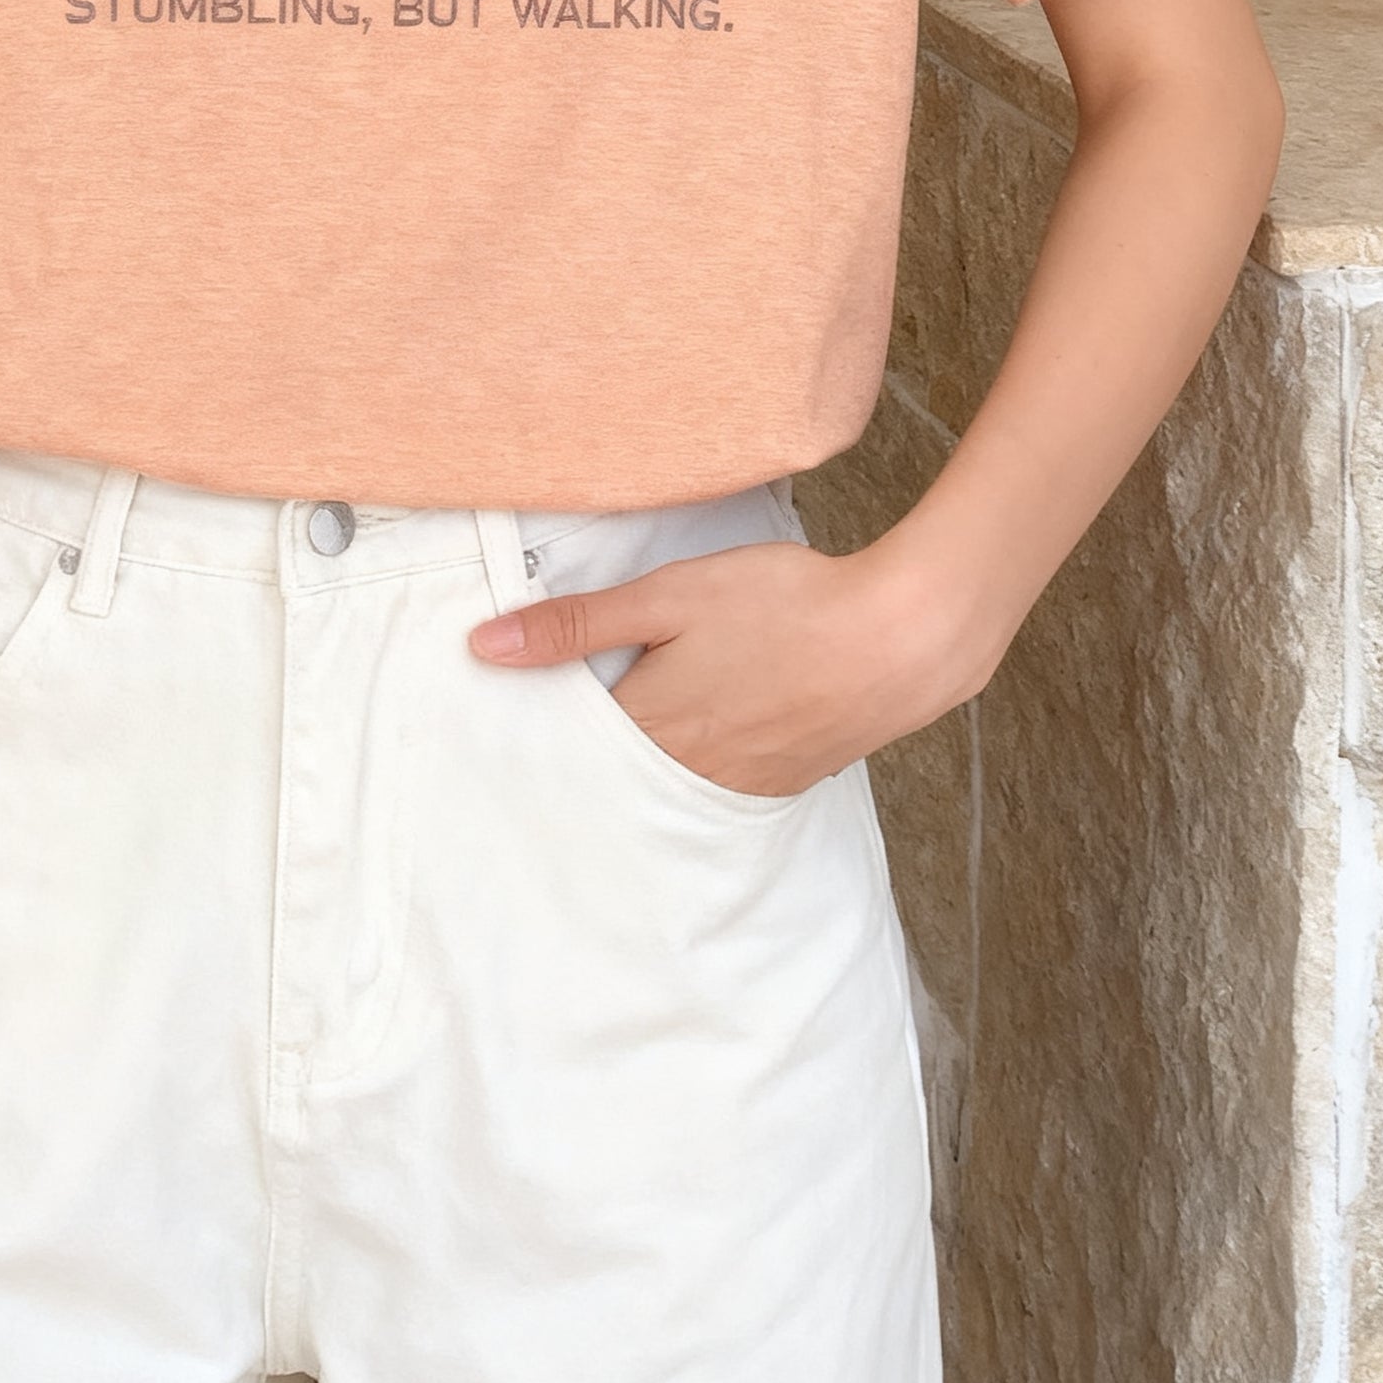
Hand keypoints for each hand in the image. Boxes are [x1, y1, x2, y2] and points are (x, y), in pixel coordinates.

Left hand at [465, 534, 997, 799]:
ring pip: (666, 783)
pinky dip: (694, 767)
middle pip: (615, 775)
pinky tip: (701, 735)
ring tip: (624, 734)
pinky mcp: (784, 778)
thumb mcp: (668, 597)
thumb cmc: (781, 607)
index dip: (538, 727)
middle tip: (547, 739)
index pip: (570, 747)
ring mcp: (741, 783)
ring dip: (639, 767)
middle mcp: (688, 774)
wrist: (899, 640)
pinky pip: (717, 784)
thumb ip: (578, 625)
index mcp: (650, 730)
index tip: (504, 720)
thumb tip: (484, 648)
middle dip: (583, 759)